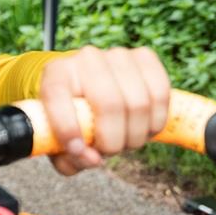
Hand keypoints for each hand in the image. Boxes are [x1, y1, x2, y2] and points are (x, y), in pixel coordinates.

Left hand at [38, 46, 170, 175]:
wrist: (92, 90)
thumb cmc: (74, 121)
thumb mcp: (60, 144)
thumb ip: (69, 159)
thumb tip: (94, 160)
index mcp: (55, 75)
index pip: (57, 96)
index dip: (67, 128)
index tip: (77, 151)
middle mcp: (86, 58)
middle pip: (109, 104)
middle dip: (113, 141)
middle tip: (109, 151)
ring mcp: (118, 55)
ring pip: (138, 104)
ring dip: (136, 136)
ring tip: (125, 141)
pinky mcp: (145, 57)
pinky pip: (160, 95)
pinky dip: (156, 122)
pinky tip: (144, 128)